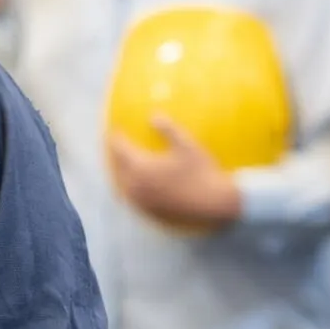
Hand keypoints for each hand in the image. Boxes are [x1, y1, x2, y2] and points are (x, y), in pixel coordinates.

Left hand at [107, 116, 242, 230]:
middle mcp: (136, 187)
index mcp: (141, 168)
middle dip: (113, 155)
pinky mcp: (150, 213)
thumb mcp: (187, 145)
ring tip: (123, 164)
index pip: (119, 149)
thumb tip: (153, 115)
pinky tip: (138, 185)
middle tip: (115, 144)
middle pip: (117, 168)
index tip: (115, 128)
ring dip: (120, 173)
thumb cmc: (202, 172)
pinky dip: (129, 189)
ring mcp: (142, 203)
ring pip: (122, 186)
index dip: (115, 137)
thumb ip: (168, 128)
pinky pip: (132, 200)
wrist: (215, 205)